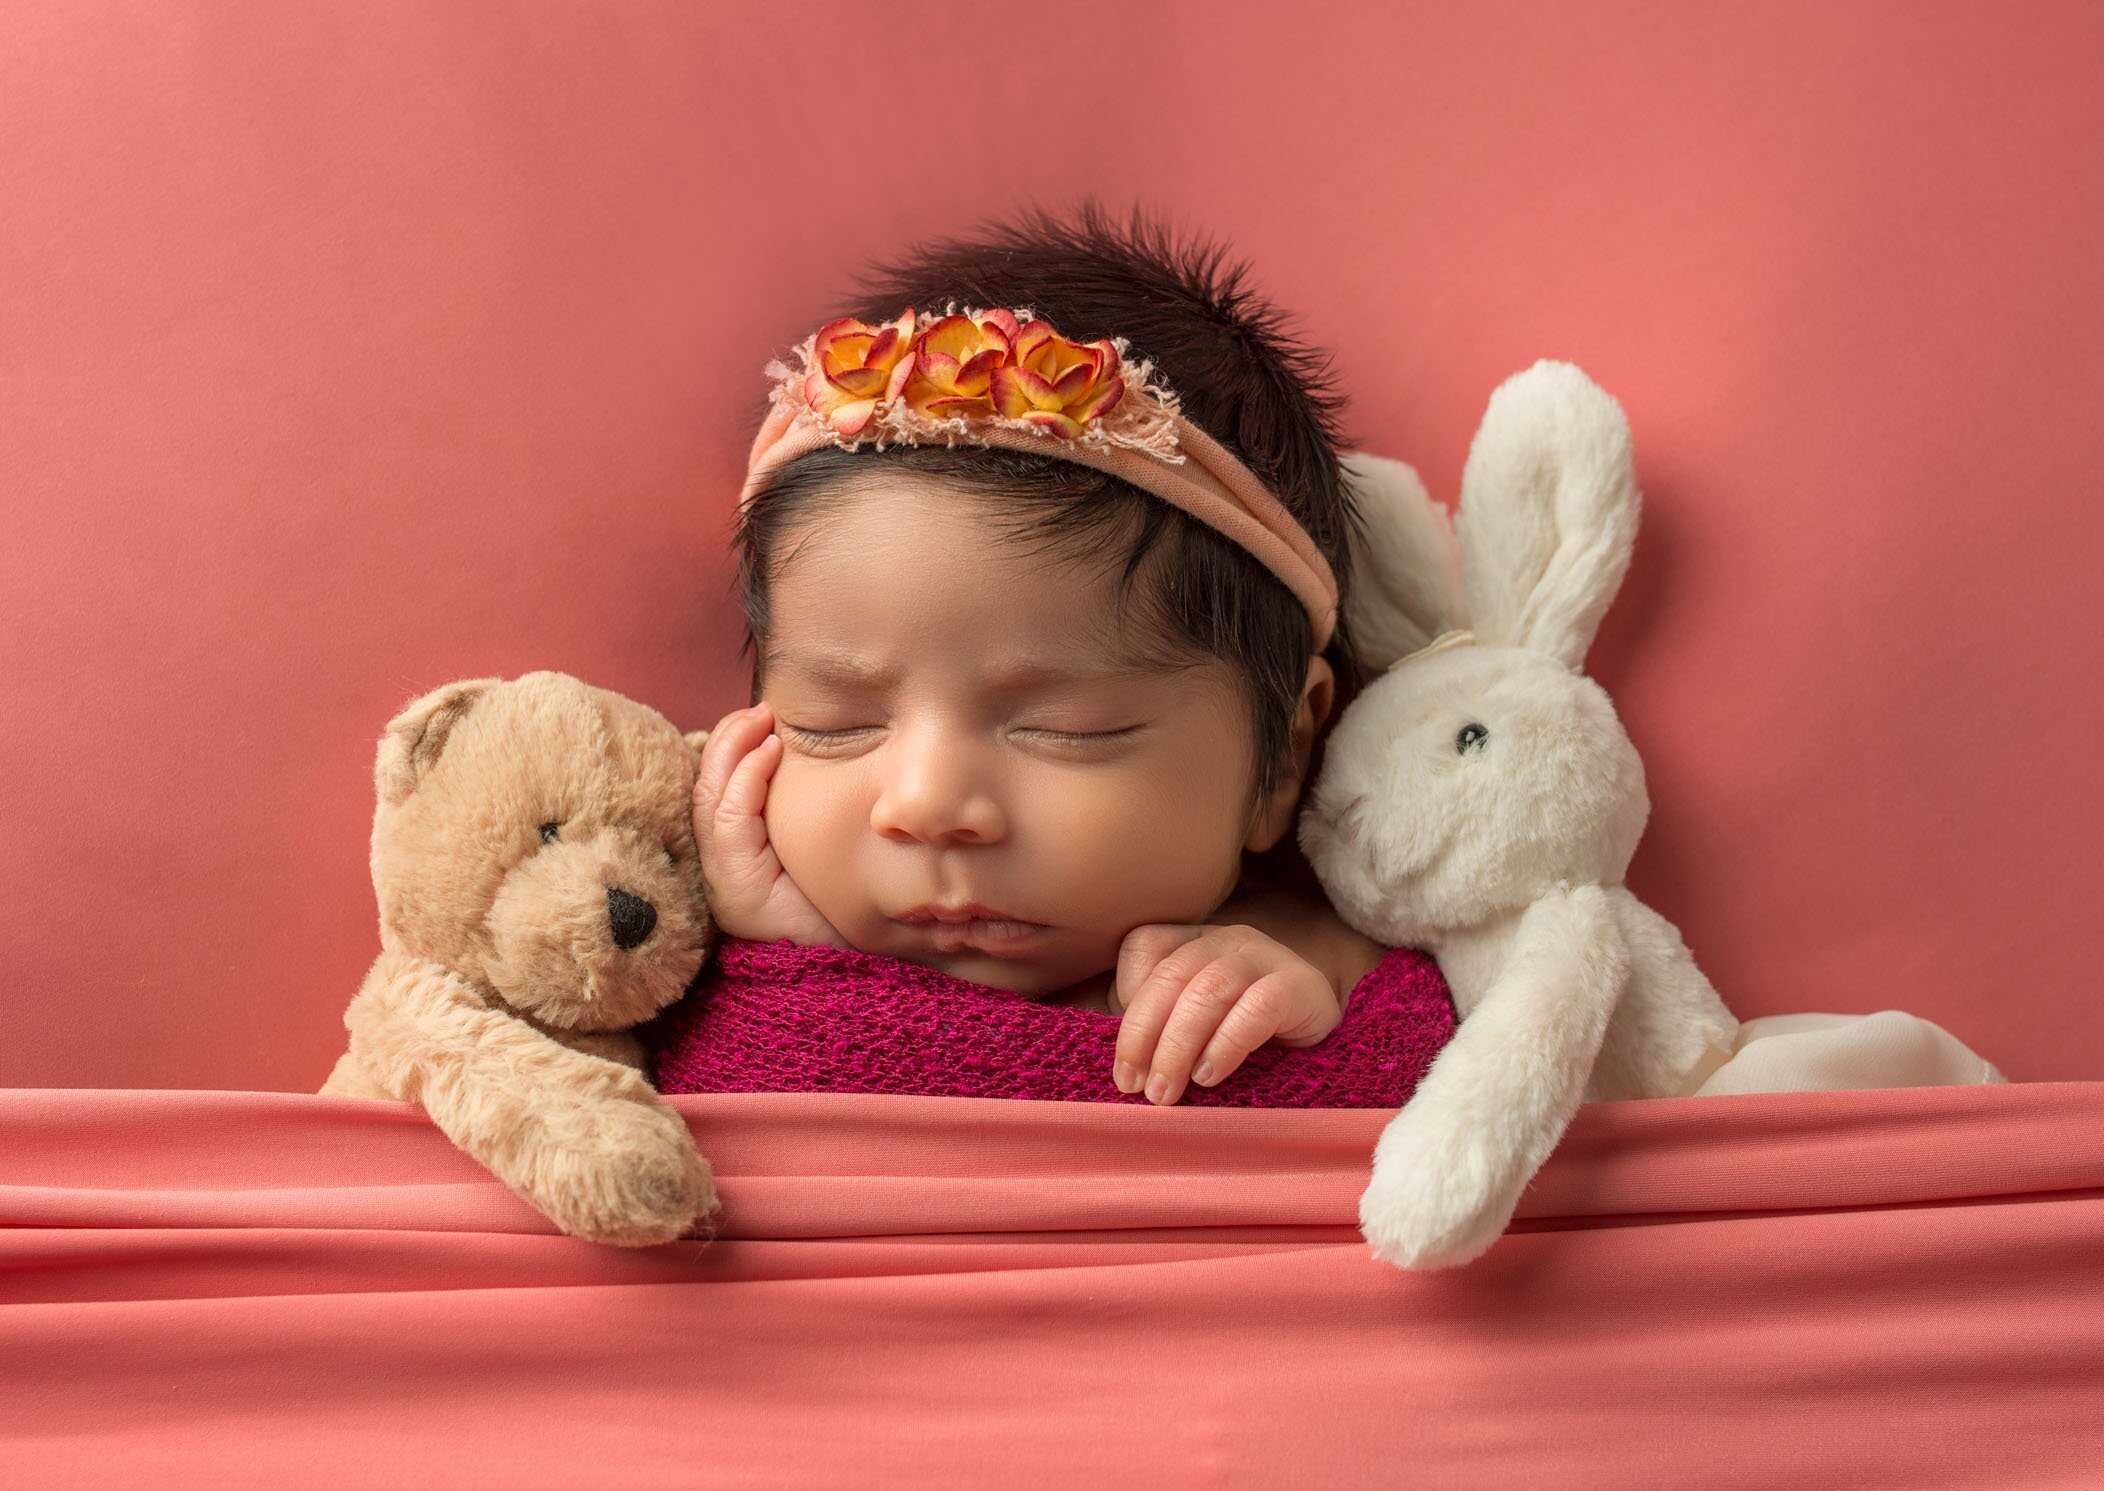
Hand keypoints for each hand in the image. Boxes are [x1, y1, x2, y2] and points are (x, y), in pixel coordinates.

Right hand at [692, 702, 844, 947]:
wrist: (860, 966)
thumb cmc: (845, 908)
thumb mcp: (817, 848)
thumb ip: (800, 813)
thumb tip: (803, 756)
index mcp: (735, 857)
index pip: (716, 792)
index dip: (729, 749)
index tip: (760, 718)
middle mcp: (720, 868)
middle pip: (704, 788)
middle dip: (726, 741)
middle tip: (759, 709)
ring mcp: (724, 881)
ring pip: (708, 800)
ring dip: (732, 751)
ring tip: (761, 721)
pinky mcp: (737, 890)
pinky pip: (729, 823)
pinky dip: (744, 781)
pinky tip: (769, 754)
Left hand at [1109, 923, 1343, 1104]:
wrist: (1329, 1044)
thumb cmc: (1246, 1040)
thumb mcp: (1194, 1028)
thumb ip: (1153, 1029)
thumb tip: (1111, 1058)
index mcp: (1194, 940)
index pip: (1145, 946)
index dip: (1127, 997)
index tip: (1124, 1059)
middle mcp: (1227, 939)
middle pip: (1172, 973)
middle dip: (1142, 1033)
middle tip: (1132, 1086)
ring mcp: (1266, 957)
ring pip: (1209, 989)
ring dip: (1178, 1045)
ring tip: (1164, 1092)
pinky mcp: (1300, 987)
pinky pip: (1258, 1008)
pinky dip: (1226, 1044)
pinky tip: (1209, 1077)